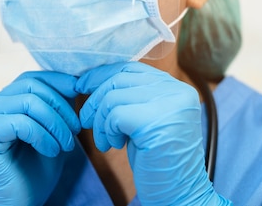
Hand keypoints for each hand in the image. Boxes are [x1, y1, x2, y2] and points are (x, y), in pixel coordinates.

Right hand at [0, 71, 80, 205]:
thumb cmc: (30, 178)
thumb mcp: (51, 137)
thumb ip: (57, 111)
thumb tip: (74, 83)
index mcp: (5, 105)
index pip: (31, 78)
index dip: (57, 80)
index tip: (79, 91)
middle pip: (30, 85)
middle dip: (60, 105)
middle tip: (76, 129)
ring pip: (28, 102)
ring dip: (55, 123)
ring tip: (66, 146)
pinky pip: (20, 122)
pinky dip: (42, 135)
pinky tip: (51, 151)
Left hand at [76, 62, 230, 205]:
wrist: (179, 196)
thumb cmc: (157, 161)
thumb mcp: (145, 120)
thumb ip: (132, 97)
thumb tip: (92, 79)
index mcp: (178, 88)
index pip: (131, 68)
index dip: (102, 75)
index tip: (82, 86)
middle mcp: (178, 92)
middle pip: (120, 78)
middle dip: (95, 99)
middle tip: (85, 120)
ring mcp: (170, 105)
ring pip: (113, 96)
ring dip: (100, 121)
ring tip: (106, 141)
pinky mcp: (156, 121)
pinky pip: (114, 114)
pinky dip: (107, 130)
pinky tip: (114, 146)